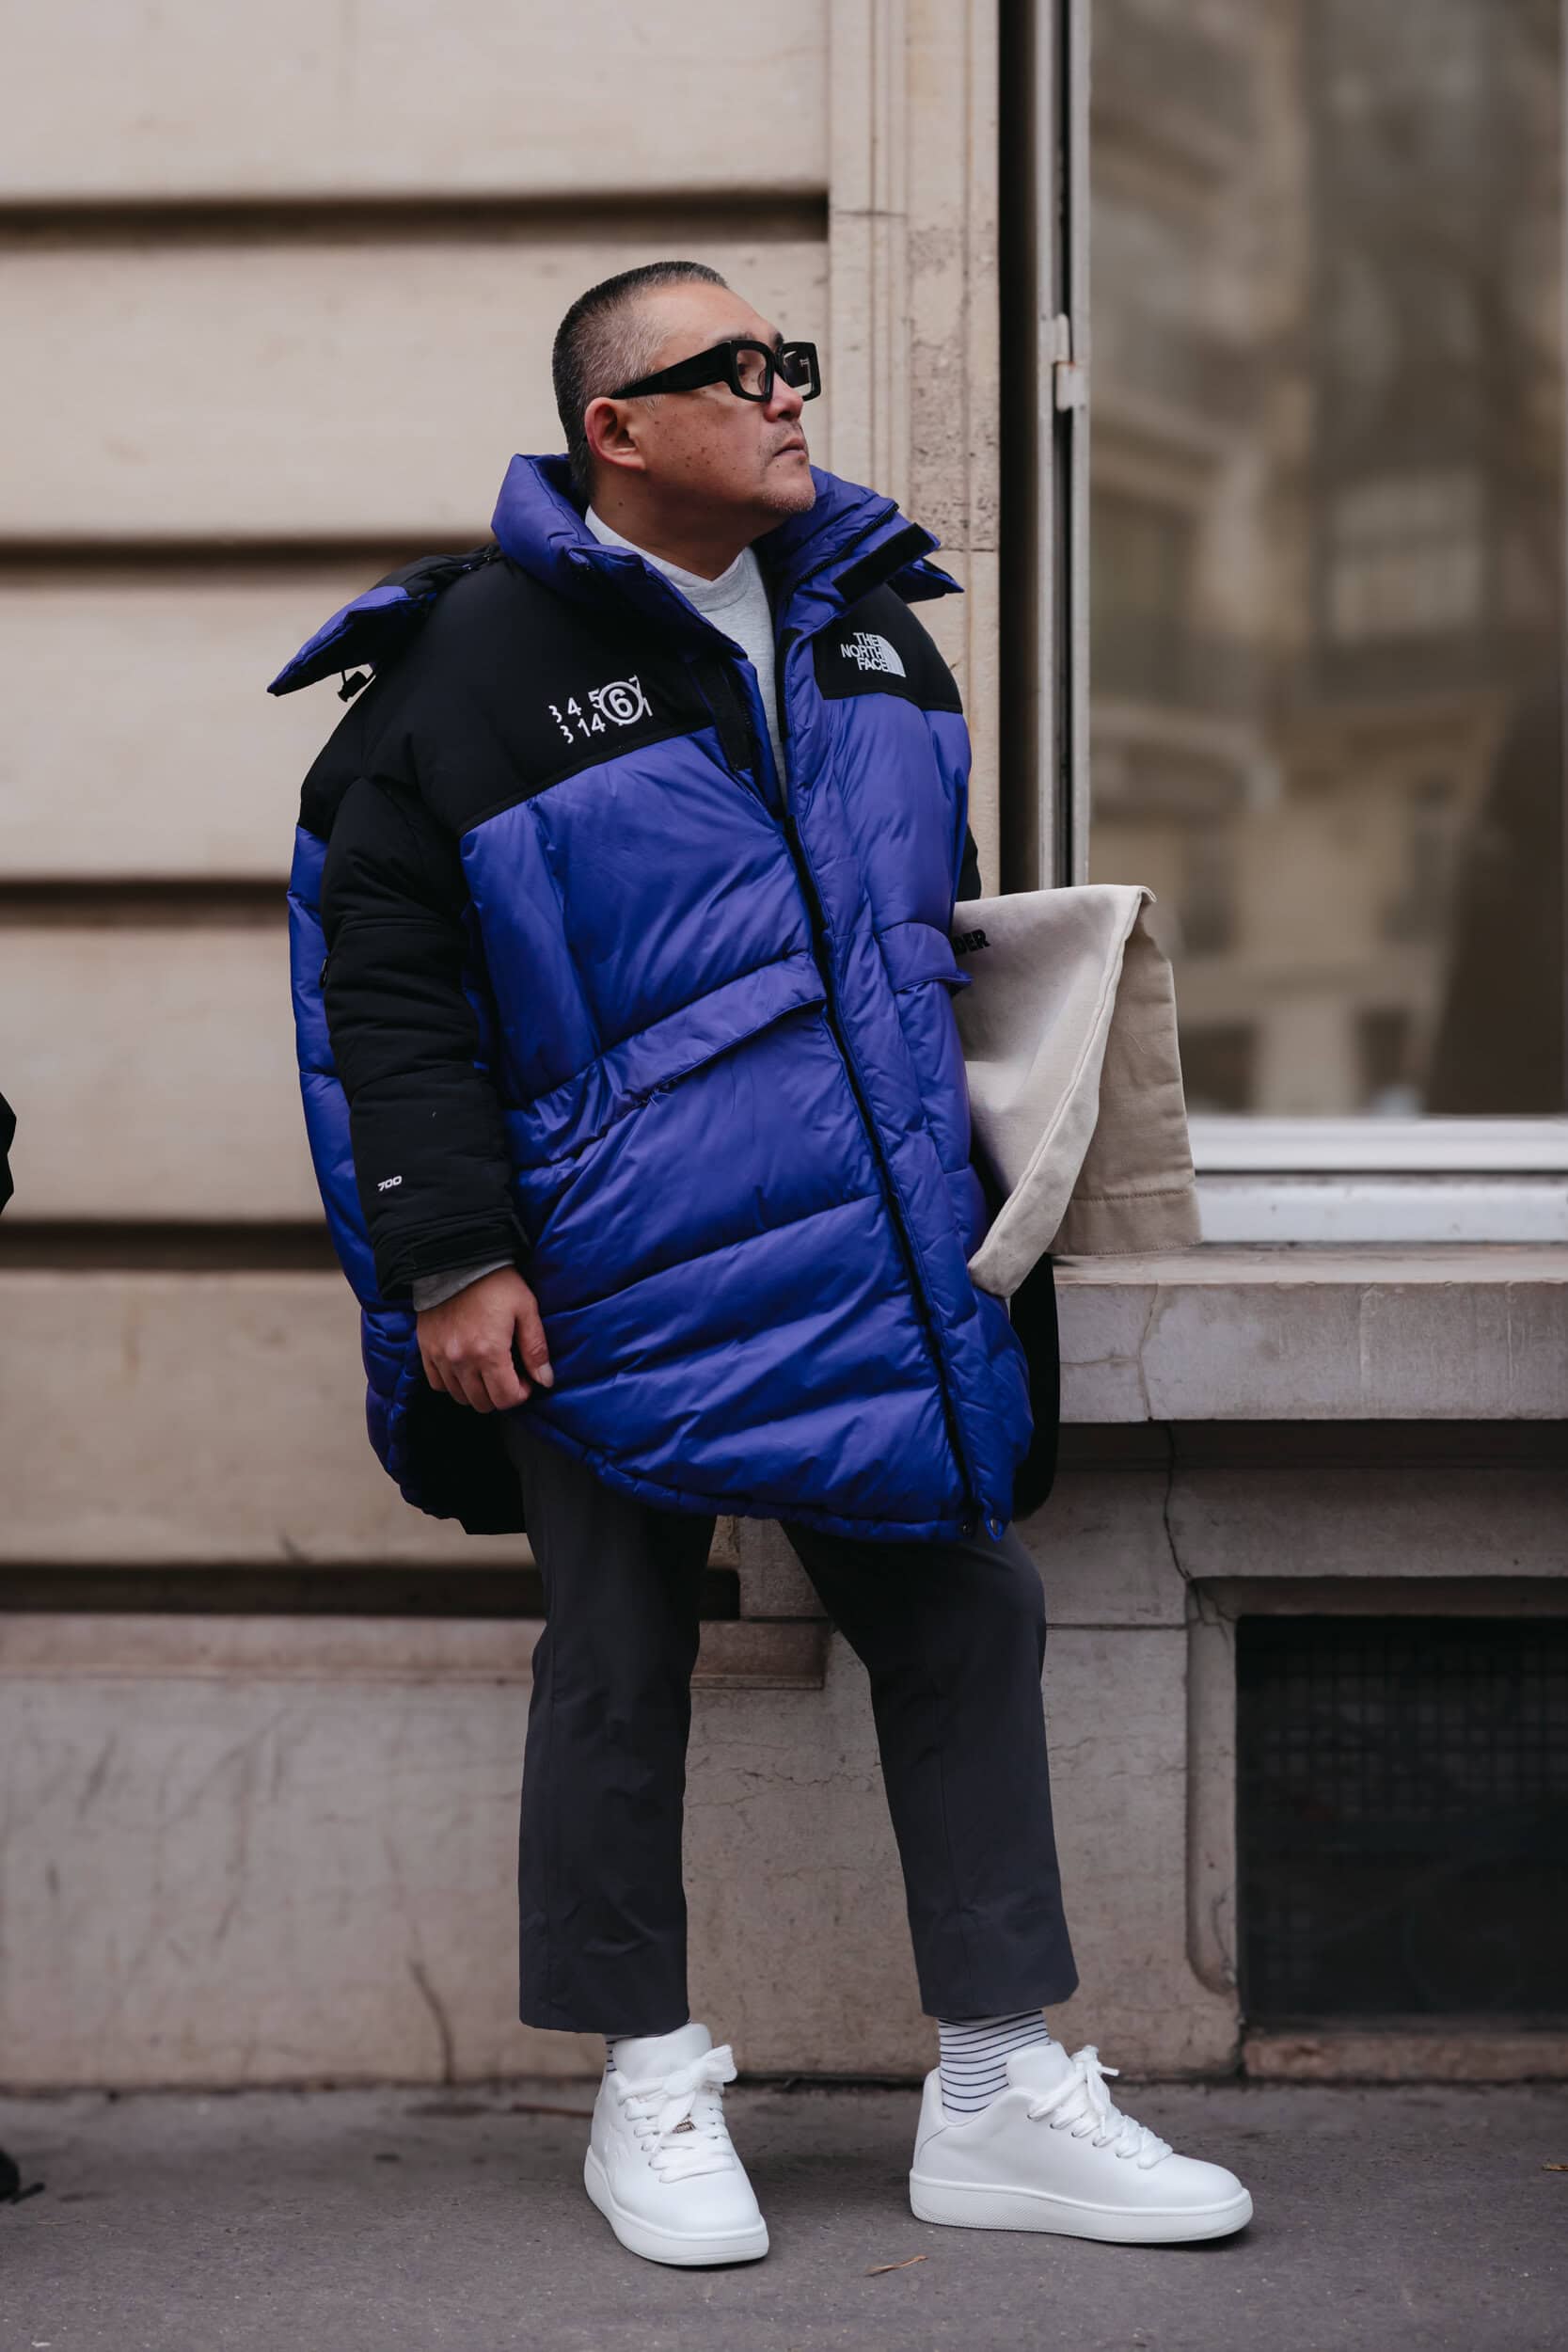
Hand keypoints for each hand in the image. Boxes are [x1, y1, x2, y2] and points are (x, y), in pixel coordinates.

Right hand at [416, 1267, 552, 1412]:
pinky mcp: (426, 1349)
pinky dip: (452, 1382)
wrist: (456, 1259)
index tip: (525, 1377)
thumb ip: (535, 1349)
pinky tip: (464, 1367)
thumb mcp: (526, 1309)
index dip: (521, 1393)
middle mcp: (461, 1360)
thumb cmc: (496, 1282)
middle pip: (482, 1403)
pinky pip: (437, 1383)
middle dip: (501, 1394)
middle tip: (508, 1374)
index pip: (506, 1399)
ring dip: (477, 1390)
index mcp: (489, 1352)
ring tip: (487, 1370)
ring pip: (459, 1396)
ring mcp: (440, 1357)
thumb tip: (545, 1381)